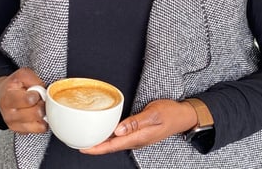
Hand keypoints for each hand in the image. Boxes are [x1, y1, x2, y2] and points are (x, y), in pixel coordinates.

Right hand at [0, 67, 46, 133]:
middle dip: (42, 104)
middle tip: (39, 100)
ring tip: (38, 106)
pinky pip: (39, 130)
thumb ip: (34, 80)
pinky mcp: (20, 131)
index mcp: (8, 98)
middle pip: (37, 113)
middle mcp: (9, 114)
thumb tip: (45, 91)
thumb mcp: (22, 75)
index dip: (37, 94)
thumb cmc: (13, 85)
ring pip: (40, 124)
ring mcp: (14, 125)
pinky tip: (37, 114)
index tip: (36, 92)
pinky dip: (42, 122)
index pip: (29, 100)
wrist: (3, 95)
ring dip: (43, 114)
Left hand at [80, 99, 196, 154]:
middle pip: (111, 146)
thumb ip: (136, 122)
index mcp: (138, 137)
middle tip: (78, 142)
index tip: (83, 148)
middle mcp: (136, 140)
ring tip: (87, 138)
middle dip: (95, 146)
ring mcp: (138, 138)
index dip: (97, 148)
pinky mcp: (139, 133)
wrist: (183, 116)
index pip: (112, 146)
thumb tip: (118, 130)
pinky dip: (110, 136)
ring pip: (115, 142)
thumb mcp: (154, 114)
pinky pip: (121, 137)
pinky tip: (105, 131)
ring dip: (101, 142)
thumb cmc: (170, 113)